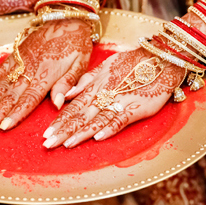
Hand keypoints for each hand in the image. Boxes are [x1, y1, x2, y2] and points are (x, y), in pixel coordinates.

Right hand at [0, 18, 93, 131]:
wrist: (66, 17)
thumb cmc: (76, 43)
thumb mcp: (80, 64)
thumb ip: (68, 84)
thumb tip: (57, 104)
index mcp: (47, 74)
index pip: (29, 99)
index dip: (16, 114)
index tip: (5, 126)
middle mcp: (31, 68)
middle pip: (12, 95)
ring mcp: (21, 60)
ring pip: (4, 84)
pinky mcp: (17, 53)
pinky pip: (1, 70)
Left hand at [42, 48, 184, 148]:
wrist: (160, 59)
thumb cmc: (132, 63)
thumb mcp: (104, 67)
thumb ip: (85, 81)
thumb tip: (65, 96)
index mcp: (95, 88)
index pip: (73, 108)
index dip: (59, 122)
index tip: (46, 134)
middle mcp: (104, 96)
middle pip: (80, 117)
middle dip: (64, 131)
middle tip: (48, 144)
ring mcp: (120, 102)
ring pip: (97, 120)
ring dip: (82, 133)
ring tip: (67, 144)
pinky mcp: (136, 108)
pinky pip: (121, 120)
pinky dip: (110, 128)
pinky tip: (99, 137)